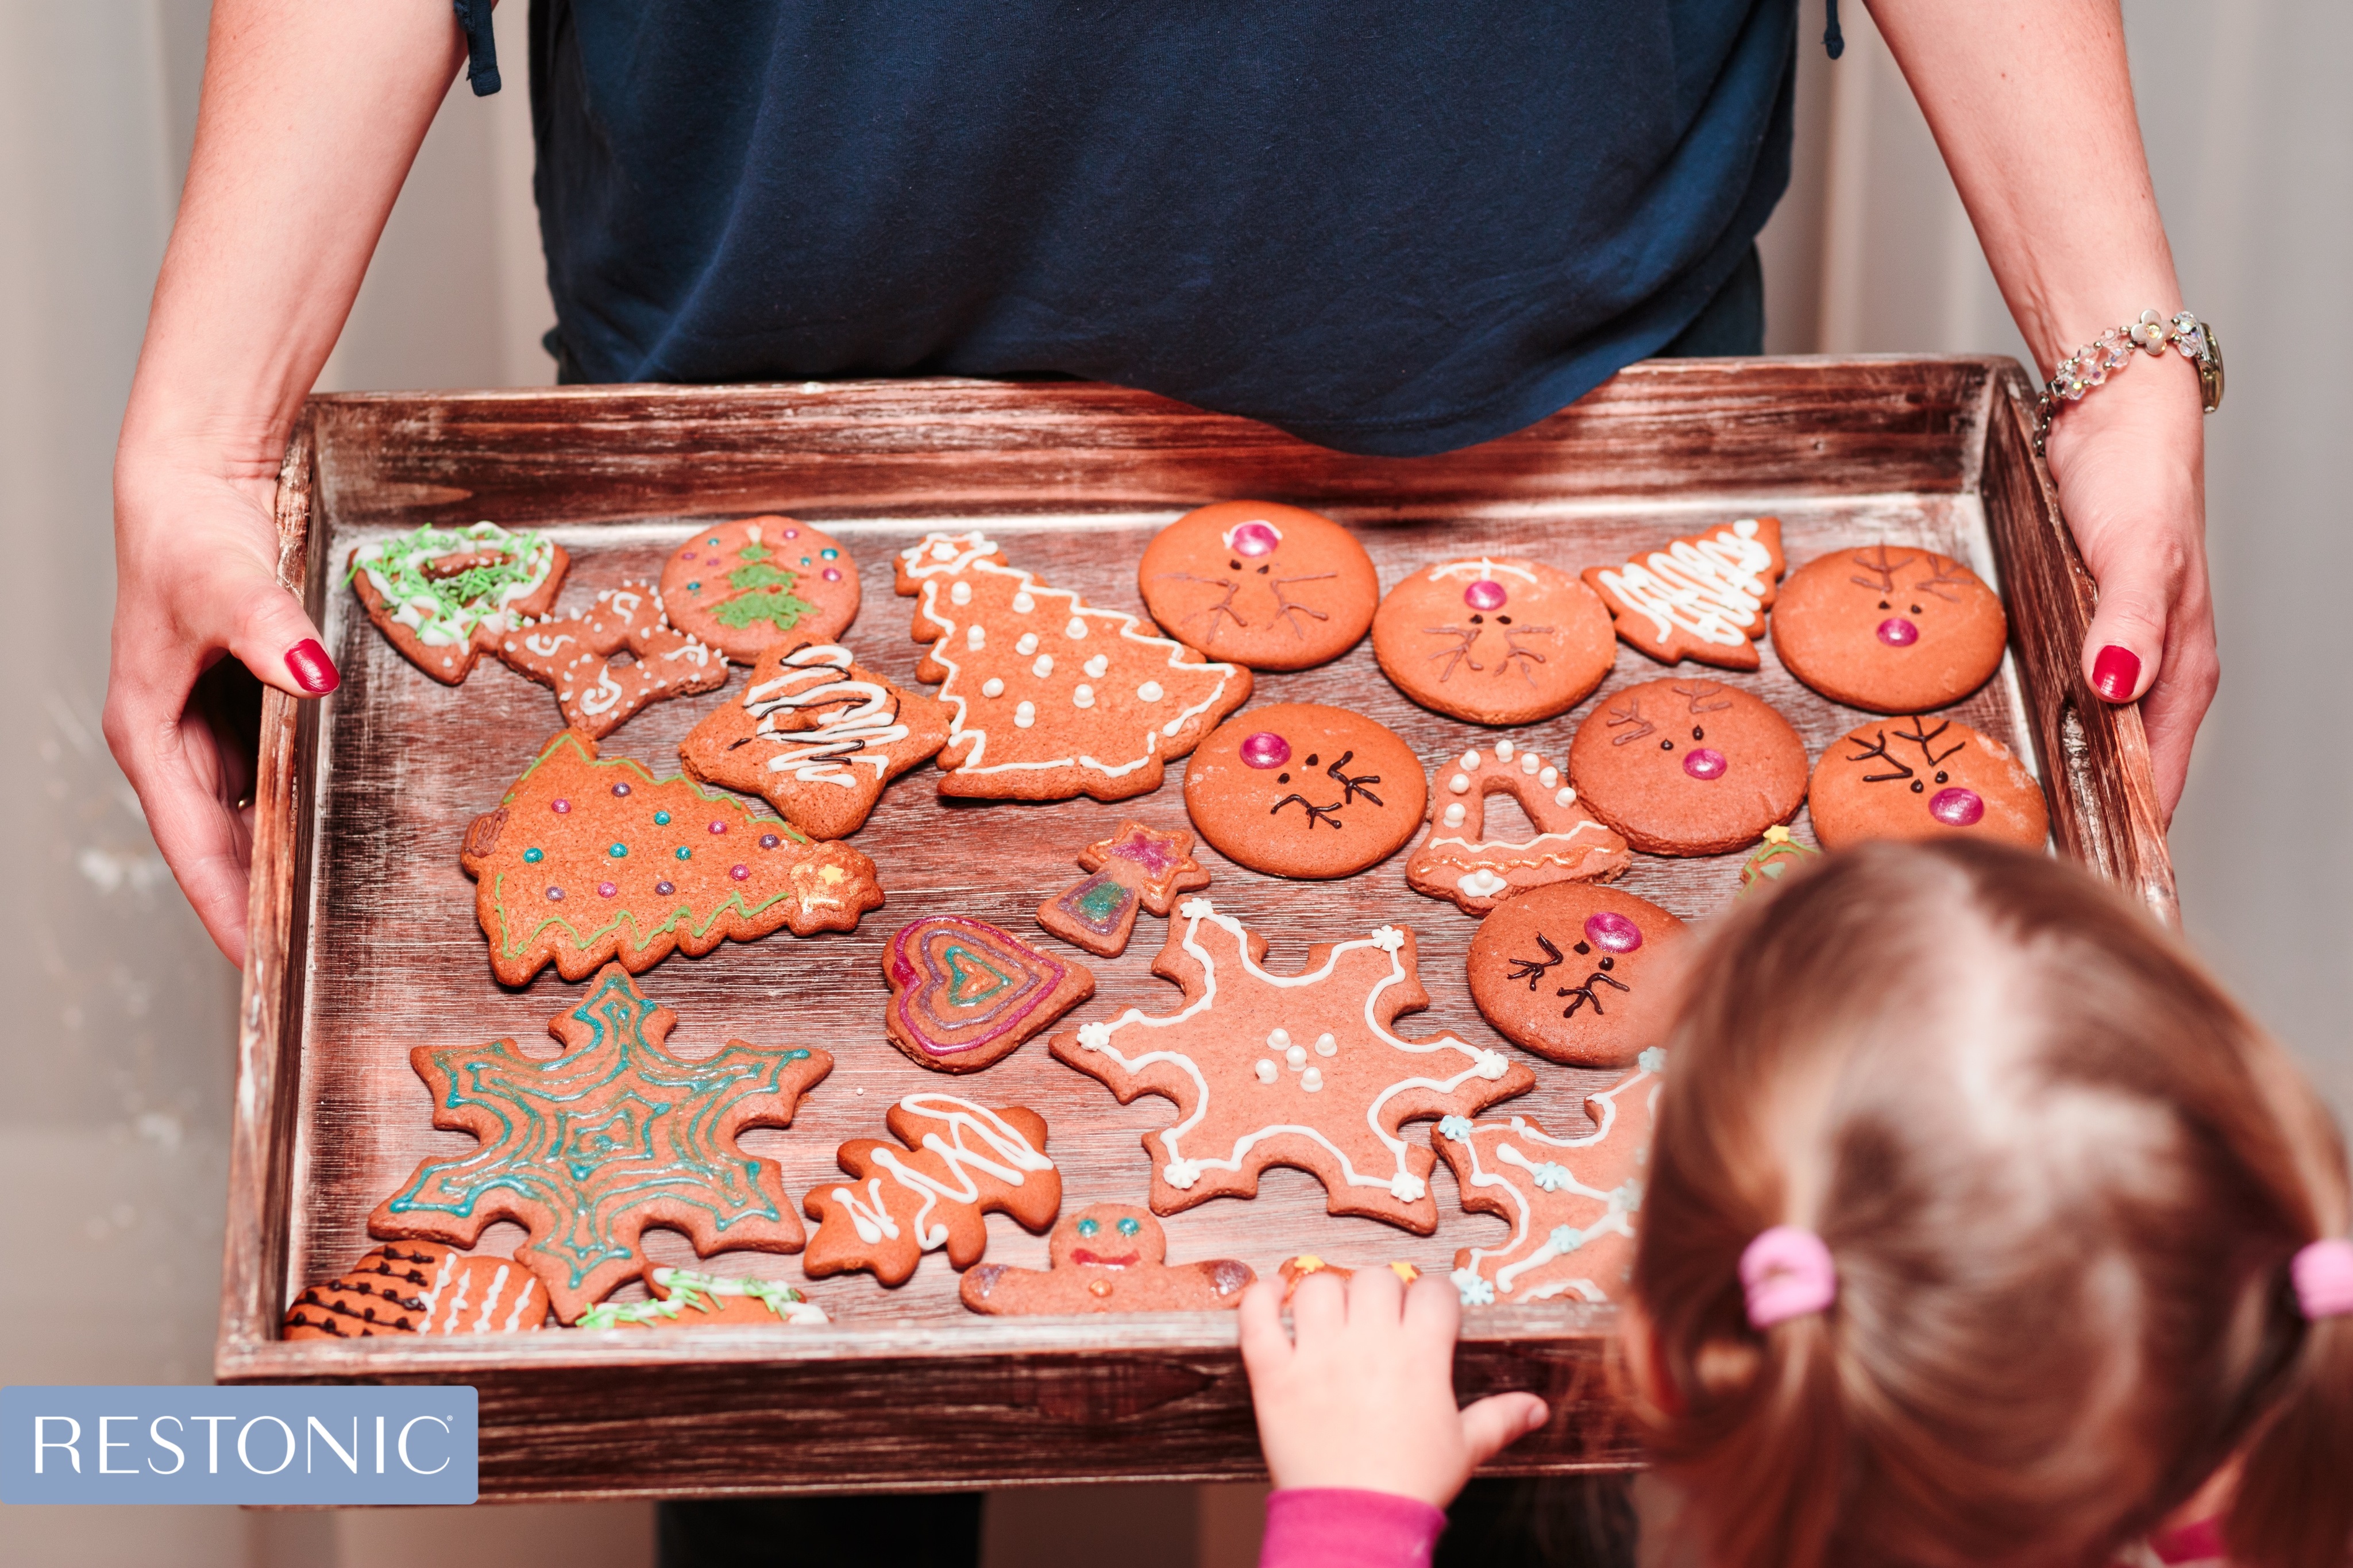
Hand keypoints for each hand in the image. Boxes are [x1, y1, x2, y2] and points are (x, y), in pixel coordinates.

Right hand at [104, 436, 336, 966]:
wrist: (197, 480)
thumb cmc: (190, 533)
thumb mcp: (225, 584)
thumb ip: (266, 628)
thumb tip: (307, 670)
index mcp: (150, 736)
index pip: (193, 849)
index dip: (229, 909)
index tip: (265, 964)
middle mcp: (175, 743)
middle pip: (223, 846)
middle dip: (266, 902)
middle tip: (325, 961)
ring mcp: (208, 727)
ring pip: (252, 815)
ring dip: (289, 860)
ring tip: (344, 918)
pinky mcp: (243, 706)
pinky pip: (275, 776)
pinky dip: (305, 807)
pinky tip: (350, 832)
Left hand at [1238, 1265, 1547, 1508]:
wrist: (1355, 1522)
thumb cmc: (1410, 1486)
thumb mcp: (1464, 1449)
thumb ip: (1499, 1419)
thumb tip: (1536, 1407)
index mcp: (1419, 1357)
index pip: (1433, 1292)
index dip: (1435, 1299)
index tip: (1430, 1314)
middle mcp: (1369, 1345)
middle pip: (1376, 1278)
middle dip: (1383, 1292)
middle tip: (1381, 1318)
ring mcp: (1317, 1356)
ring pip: (1319, 1287)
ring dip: (1327, 1294)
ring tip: (1332, 1315)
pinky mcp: (1274, 1374)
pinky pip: (1258, 1316)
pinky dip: (1261, 1296)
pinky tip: (1274, 1292)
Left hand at [2041, 350, 2214, 818]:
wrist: (2114, 418)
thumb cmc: (2137, 480)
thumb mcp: (2137, 554)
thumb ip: (2129, 622)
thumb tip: (2118, 685)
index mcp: (2183, 669)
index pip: (2158, 776)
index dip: (2126, 829)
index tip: (2088, 873)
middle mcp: (2157, 669)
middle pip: (2128, 766)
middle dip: (2093, 818)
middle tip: (2039, 864)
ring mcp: (2121, 650)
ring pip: (2099, 733)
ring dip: (2069, 775)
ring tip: (2022, 827)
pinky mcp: (2085, 627)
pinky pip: (2072, 694)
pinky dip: (2051, 725)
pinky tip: (2018, 745)